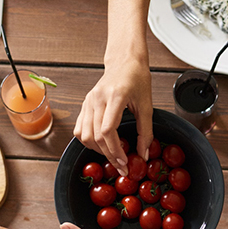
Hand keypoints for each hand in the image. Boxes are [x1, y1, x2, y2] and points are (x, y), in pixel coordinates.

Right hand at [74, 60, 152, 176]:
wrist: (125, 62)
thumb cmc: (137, 79)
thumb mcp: (147, 105)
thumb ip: (146, 132)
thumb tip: (144, 155)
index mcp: (115, 97)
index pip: (108, 130)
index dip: (115, 150)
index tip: (125, 162)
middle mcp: (97, 99)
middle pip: (96, 136)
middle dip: (109, 155)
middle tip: (121, 166)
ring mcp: (88, 101)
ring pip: (84, 135)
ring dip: (97, 150)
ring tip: (112, 155)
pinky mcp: (84, 104)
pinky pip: (80, 129)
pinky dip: (88, 141)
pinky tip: (101, 145)